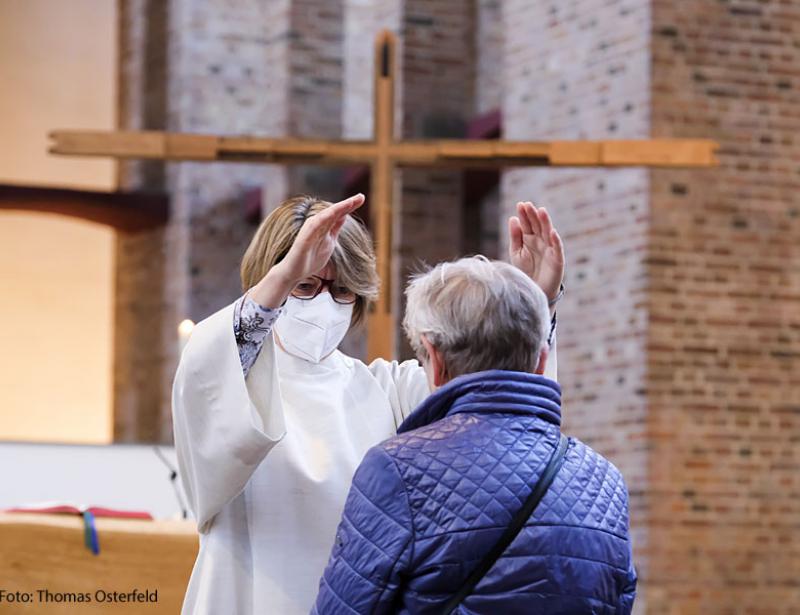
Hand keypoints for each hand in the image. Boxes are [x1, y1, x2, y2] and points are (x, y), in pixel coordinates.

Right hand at [250, 194, 363, 308]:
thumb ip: (334, 229)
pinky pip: (313, 227)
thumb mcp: (329, 242)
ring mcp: (309, 232)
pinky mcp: (303, 240)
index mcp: (324, 228)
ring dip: (337, 209)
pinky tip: (332, 214)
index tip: (361, 198)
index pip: (338, 214)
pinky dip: (322, 219)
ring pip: (324, 216)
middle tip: (361, 196)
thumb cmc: (310, 259)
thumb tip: (344, 215)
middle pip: (334, 212)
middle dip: (347, 204)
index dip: (350, 206)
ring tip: (350, 202)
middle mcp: (317, 226)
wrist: (293, 273)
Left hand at [508, 201, 564, 301]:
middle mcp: (540, 241)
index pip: (527, 224)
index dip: (524, 215)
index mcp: (529, 239)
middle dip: (533, 215)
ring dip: (545, 222)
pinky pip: (557, 249)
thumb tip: (513, 218)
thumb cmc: (525, 271)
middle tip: (528, 205)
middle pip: (537, 225)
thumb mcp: (516, 252)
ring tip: (541, 211)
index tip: (520, 204)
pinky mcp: (557, 260)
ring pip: (548, 233)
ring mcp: (549, 249)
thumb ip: (515, 236)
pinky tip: (552, 232)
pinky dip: (555, 241)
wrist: (534, 290)